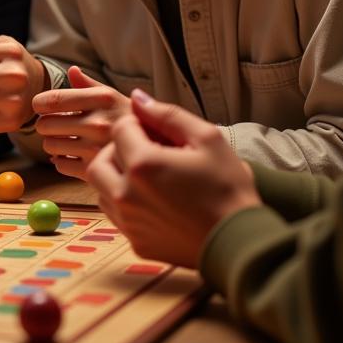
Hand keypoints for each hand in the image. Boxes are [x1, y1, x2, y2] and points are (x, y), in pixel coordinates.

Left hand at [32, 66, 132, 178]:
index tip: (40, 106)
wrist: (161, 151)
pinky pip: (60, 164)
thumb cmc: (133, 121)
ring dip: (53, 143)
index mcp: (102, 100)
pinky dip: (61, 161)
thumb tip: (71, 70)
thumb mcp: (115, 97)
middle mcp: (98, 123)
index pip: (54, 100)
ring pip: (50, 146)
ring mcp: (96, 148)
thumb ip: (89, 85)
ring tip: (65, 140)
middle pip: (46, 124)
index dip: (39, 103)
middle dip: (46, 124)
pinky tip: (72, 155)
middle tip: (54, 125)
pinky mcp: (95, 170)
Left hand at [86, 89, 261, 268]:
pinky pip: (114, 213)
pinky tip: (151, 199)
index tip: (158, 135)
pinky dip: (124, 200)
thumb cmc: (229, 189)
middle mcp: (127, 194)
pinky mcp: (134, 240)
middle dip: (119, 150)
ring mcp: (128, 221)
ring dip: (116, 175)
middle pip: (100, 158)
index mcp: (143, 164)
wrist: (242, 244)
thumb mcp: (207, 140)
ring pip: (101, 187)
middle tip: (147, 152)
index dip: (138, 126)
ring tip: (147, 175)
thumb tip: (137, 98)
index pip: (120, 129)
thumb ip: (168, 115)